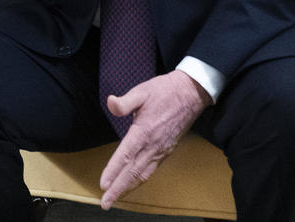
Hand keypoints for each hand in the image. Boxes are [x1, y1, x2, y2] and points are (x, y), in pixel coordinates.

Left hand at [99, 70, 211, 209]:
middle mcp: (153, 145)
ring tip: (116, 198)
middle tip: (106, 203)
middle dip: (119, 189)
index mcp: (144, 131)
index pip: (125, 156)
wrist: (191, 94)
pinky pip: (151, 170)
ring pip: (143, 174)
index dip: (113, 171)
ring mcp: (161, 150)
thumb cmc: (164, 91)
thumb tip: (110, 103)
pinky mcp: (167, 150)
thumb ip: (125, 101)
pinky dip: (140, 180)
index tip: (103, 185)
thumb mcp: (141, 91)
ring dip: (128, 188)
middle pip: (133, 172)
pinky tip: (133, 184)